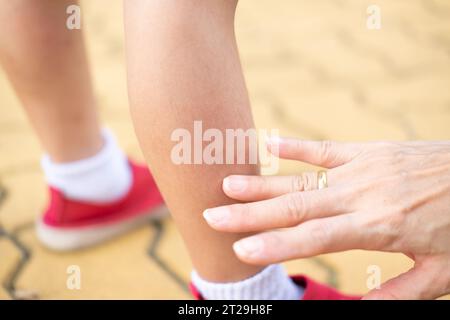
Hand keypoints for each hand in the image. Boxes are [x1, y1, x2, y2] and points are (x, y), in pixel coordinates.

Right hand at [203, 137, 449, 298]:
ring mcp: (362, 169)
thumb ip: (397, 293)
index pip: (313, 238)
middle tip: (212, 216)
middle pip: (294, 207)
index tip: (240, 250)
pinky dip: (296, 146)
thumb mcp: (441, 273)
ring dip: (262, 183)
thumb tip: (359, 307)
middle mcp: (361, 196)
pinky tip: (270, 143)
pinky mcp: (368, 152)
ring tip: (227, 184)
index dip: (274, 245)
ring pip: (302, 178)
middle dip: (249, 214)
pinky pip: (326, 148)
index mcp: (377, 228)